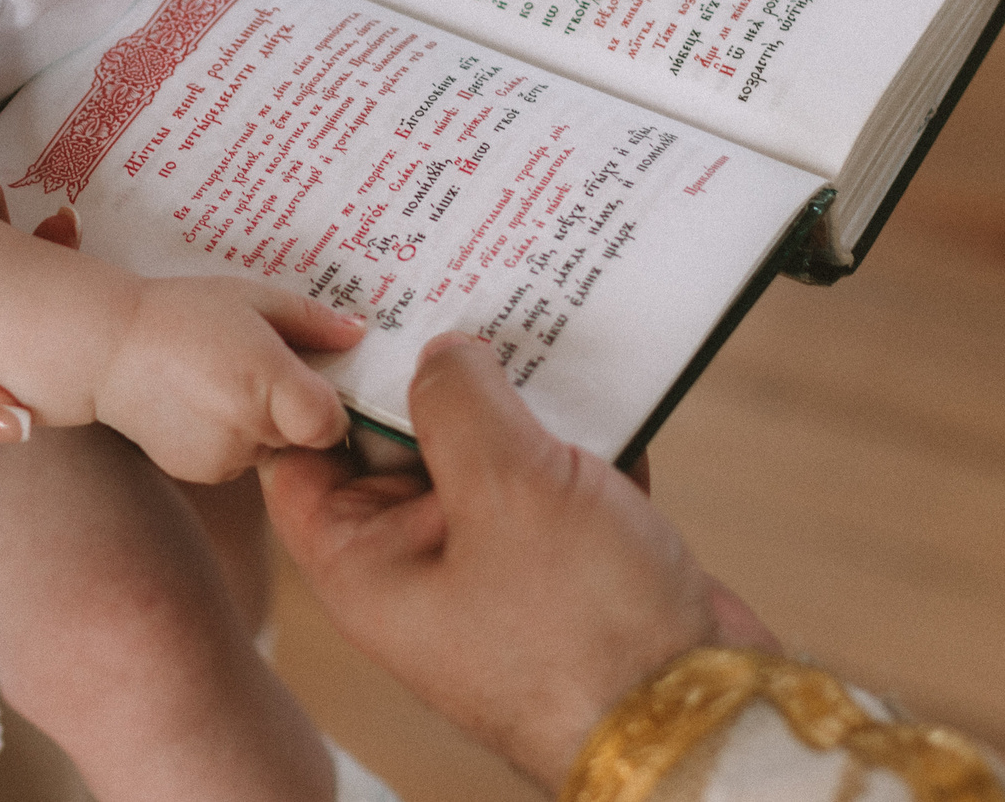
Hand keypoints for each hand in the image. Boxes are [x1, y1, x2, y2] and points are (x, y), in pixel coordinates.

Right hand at [97, 277, 362, 482]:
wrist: (107, 349)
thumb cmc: (182, 312)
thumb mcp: (252, 298)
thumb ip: (311, 320)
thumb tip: (358, 333)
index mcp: (268, 382)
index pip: (330, 424)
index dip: (329, 407)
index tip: (313, 383)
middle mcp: (249, 428)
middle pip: (302, 437)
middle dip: (292, 410)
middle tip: (258, 370)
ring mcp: (223, 457)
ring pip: (269, 449)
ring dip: (261, 425)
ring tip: (222, 383)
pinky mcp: (201, 473)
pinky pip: (238, 460)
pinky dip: (231, 438)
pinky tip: (202, 403)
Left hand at [262, 335, 774, 788]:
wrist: (703, 725)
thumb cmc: (584, 630)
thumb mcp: (503, 486)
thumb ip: (457, 399)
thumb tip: (442, 349)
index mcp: (367, 564)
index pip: (301, 456)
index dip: (310, 382)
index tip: (339, 308)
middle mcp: (422, 565)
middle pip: (399, 440)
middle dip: (429, 368)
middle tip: (447, 279)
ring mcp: (499, 567)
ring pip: (491, 451)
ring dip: (518, 393)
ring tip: (533, 312)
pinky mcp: (572, 566)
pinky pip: (562, 477)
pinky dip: (585, 432)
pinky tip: (609, 379)